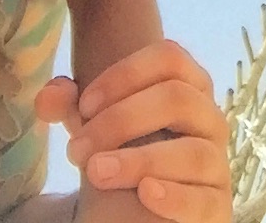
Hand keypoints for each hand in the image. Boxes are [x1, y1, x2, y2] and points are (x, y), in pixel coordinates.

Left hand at [35, 42, 231, 222]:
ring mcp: (217, 164)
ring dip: (138, 160)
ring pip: (192, 151)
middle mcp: (209, 119)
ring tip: (94, 173)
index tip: (85, 104)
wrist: (141, 208)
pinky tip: (144, 194)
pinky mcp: (217, 208)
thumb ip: (70, 106)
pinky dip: (174, 197)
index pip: (169, 57)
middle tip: (76, 149)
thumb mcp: (95, 125)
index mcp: (188, 85)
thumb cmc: (122, 150)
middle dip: (121, 120)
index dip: (125, 74)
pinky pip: (204, 200)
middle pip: (177, 98)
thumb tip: (48, 95)